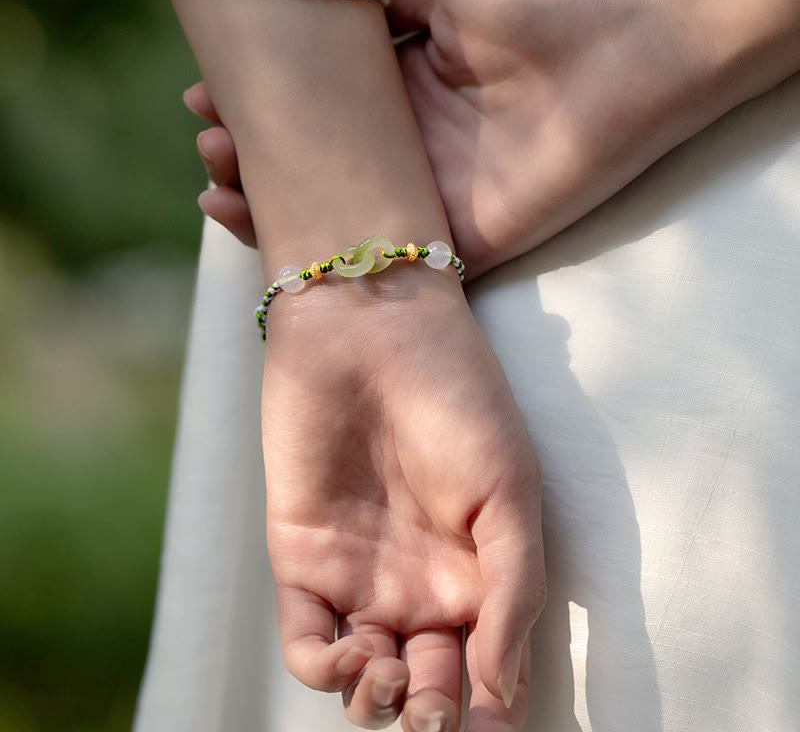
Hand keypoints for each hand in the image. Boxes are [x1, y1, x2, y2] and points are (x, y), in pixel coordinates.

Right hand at [185, 0, 799, 276]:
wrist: (627, 38)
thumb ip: (383, 15)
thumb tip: (327, 16)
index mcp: (407, 95)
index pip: (317, 120)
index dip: (261, 113)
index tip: (205, 101)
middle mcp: (414, 153)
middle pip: (318, 174)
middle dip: (252, 161)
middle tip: (210, 143)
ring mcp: (435, 202)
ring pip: (338, 224)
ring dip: (271, 210)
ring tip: (218, 182)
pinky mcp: (463, 245)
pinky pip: (384, 264)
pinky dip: (325, 262)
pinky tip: (270, 240)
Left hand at [261, 266, 544, 730]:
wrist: (372, 332)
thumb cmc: (457, 399)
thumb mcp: (510, 490)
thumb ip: (514, 588)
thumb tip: (504, 692)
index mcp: (481, 573)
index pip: (488, 669)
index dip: (492, 714)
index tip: (491, 730)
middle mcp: (422, 585)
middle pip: (425, 688)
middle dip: (430, 718)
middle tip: (434, 716)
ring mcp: (361, 576)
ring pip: (364, 681)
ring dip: (377, 704)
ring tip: (391, 678)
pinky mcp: (303, 559)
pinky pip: (308, 641)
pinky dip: (326, 667)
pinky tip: (352, 648)